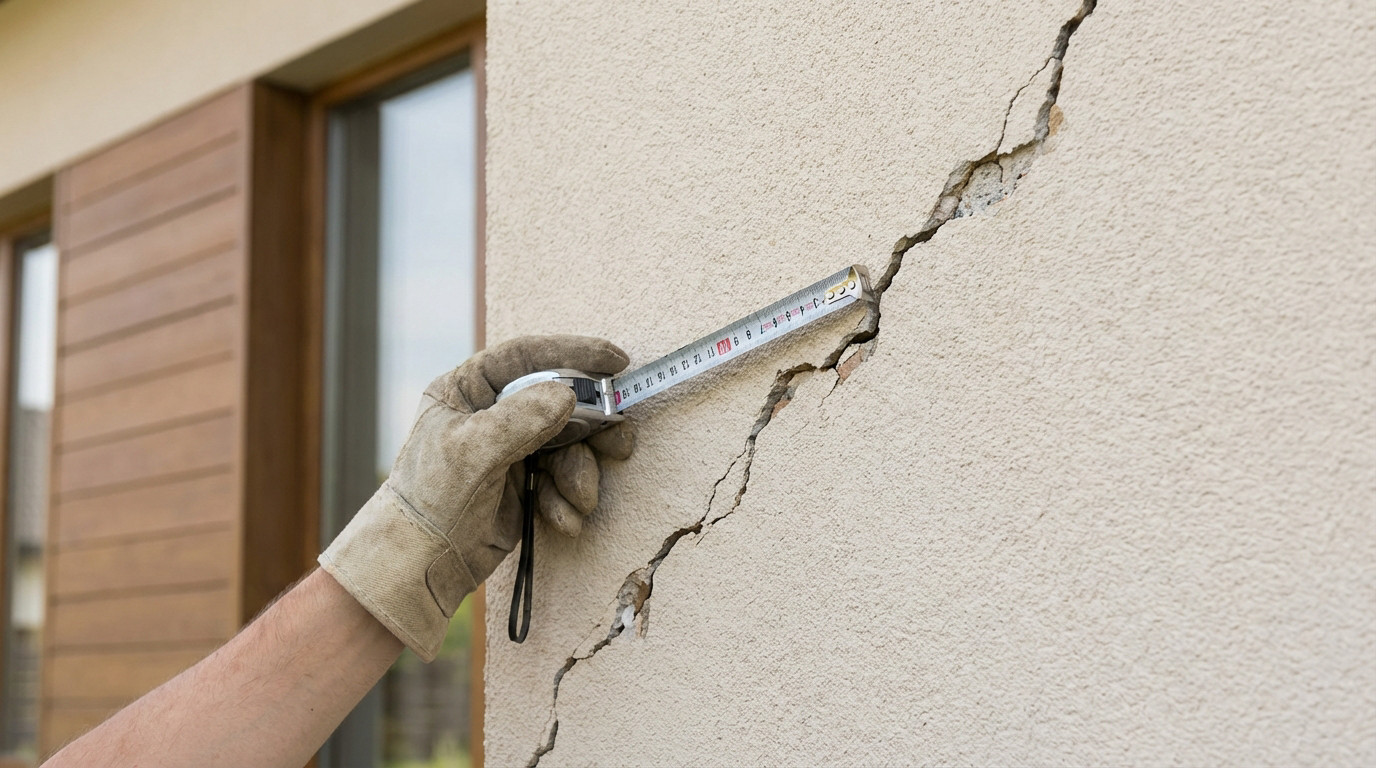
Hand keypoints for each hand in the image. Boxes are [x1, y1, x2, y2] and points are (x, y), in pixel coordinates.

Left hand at [319, 335, 633, 660]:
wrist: (422, 564)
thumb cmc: (431, 500)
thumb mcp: (473, 452)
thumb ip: (521, 418)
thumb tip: (568, 394)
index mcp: (469, 388)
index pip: (527, 357)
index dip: (574, 354)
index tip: (616, 361)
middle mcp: (495, 411)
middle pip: (561, 401)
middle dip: (593, 427)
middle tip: (618, 443)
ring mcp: (514, 446)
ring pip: (571, 445)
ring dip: (581, 474)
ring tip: (579, 499)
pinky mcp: (527, 481)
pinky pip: (564, 479)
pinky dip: (568, 499)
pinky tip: (561, 519)